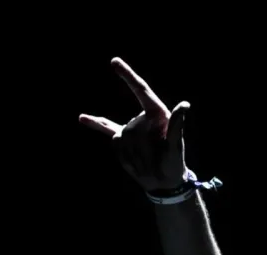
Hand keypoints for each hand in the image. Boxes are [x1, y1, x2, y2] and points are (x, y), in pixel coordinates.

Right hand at [79, 57, 190, 192]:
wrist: (163, 181)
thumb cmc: (173, 162)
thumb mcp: (177, 146)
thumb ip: (177, 125)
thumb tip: (184, 105)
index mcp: (157, 113)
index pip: (141, 90)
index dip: (128, 76)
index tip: (114, 62)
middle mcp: (143, 117)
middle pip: (132, 129)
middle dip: (141, 149)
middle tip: (154, 161)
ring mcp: (130, 127)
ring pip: (121, 139)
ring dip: (133, 156)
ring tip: (146, 164)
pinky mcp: (121, 138)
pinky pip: (106, 128)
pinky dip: (94, 124)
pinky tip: (81, 118)